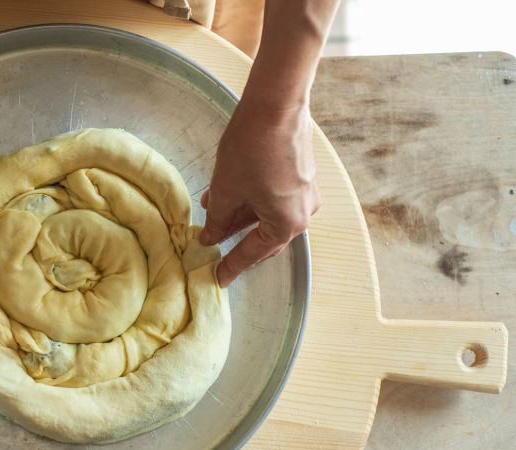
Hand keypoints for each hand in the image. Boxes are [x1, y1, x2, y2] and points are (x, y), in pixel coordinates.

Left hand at [199, 99, 319, 286]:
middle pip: (264, 237)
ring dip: (239, 217)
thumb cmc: (251, 149)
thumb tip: (209, 238)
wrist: (276, 104)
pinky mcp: (301, 173)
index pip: (253, 254)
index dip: (231, 266)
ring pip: (267, 215)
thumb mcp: (226, 190)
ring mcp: (305, 192)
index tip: (217, 279)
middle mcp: (303, 212)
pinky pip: (274, 198)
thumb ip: (216, 220)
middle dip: (235, 241)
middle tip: (214, 252)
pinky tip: (227, 195)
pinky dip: (251, 201)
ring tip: (211, 216)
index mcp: (287, 224)